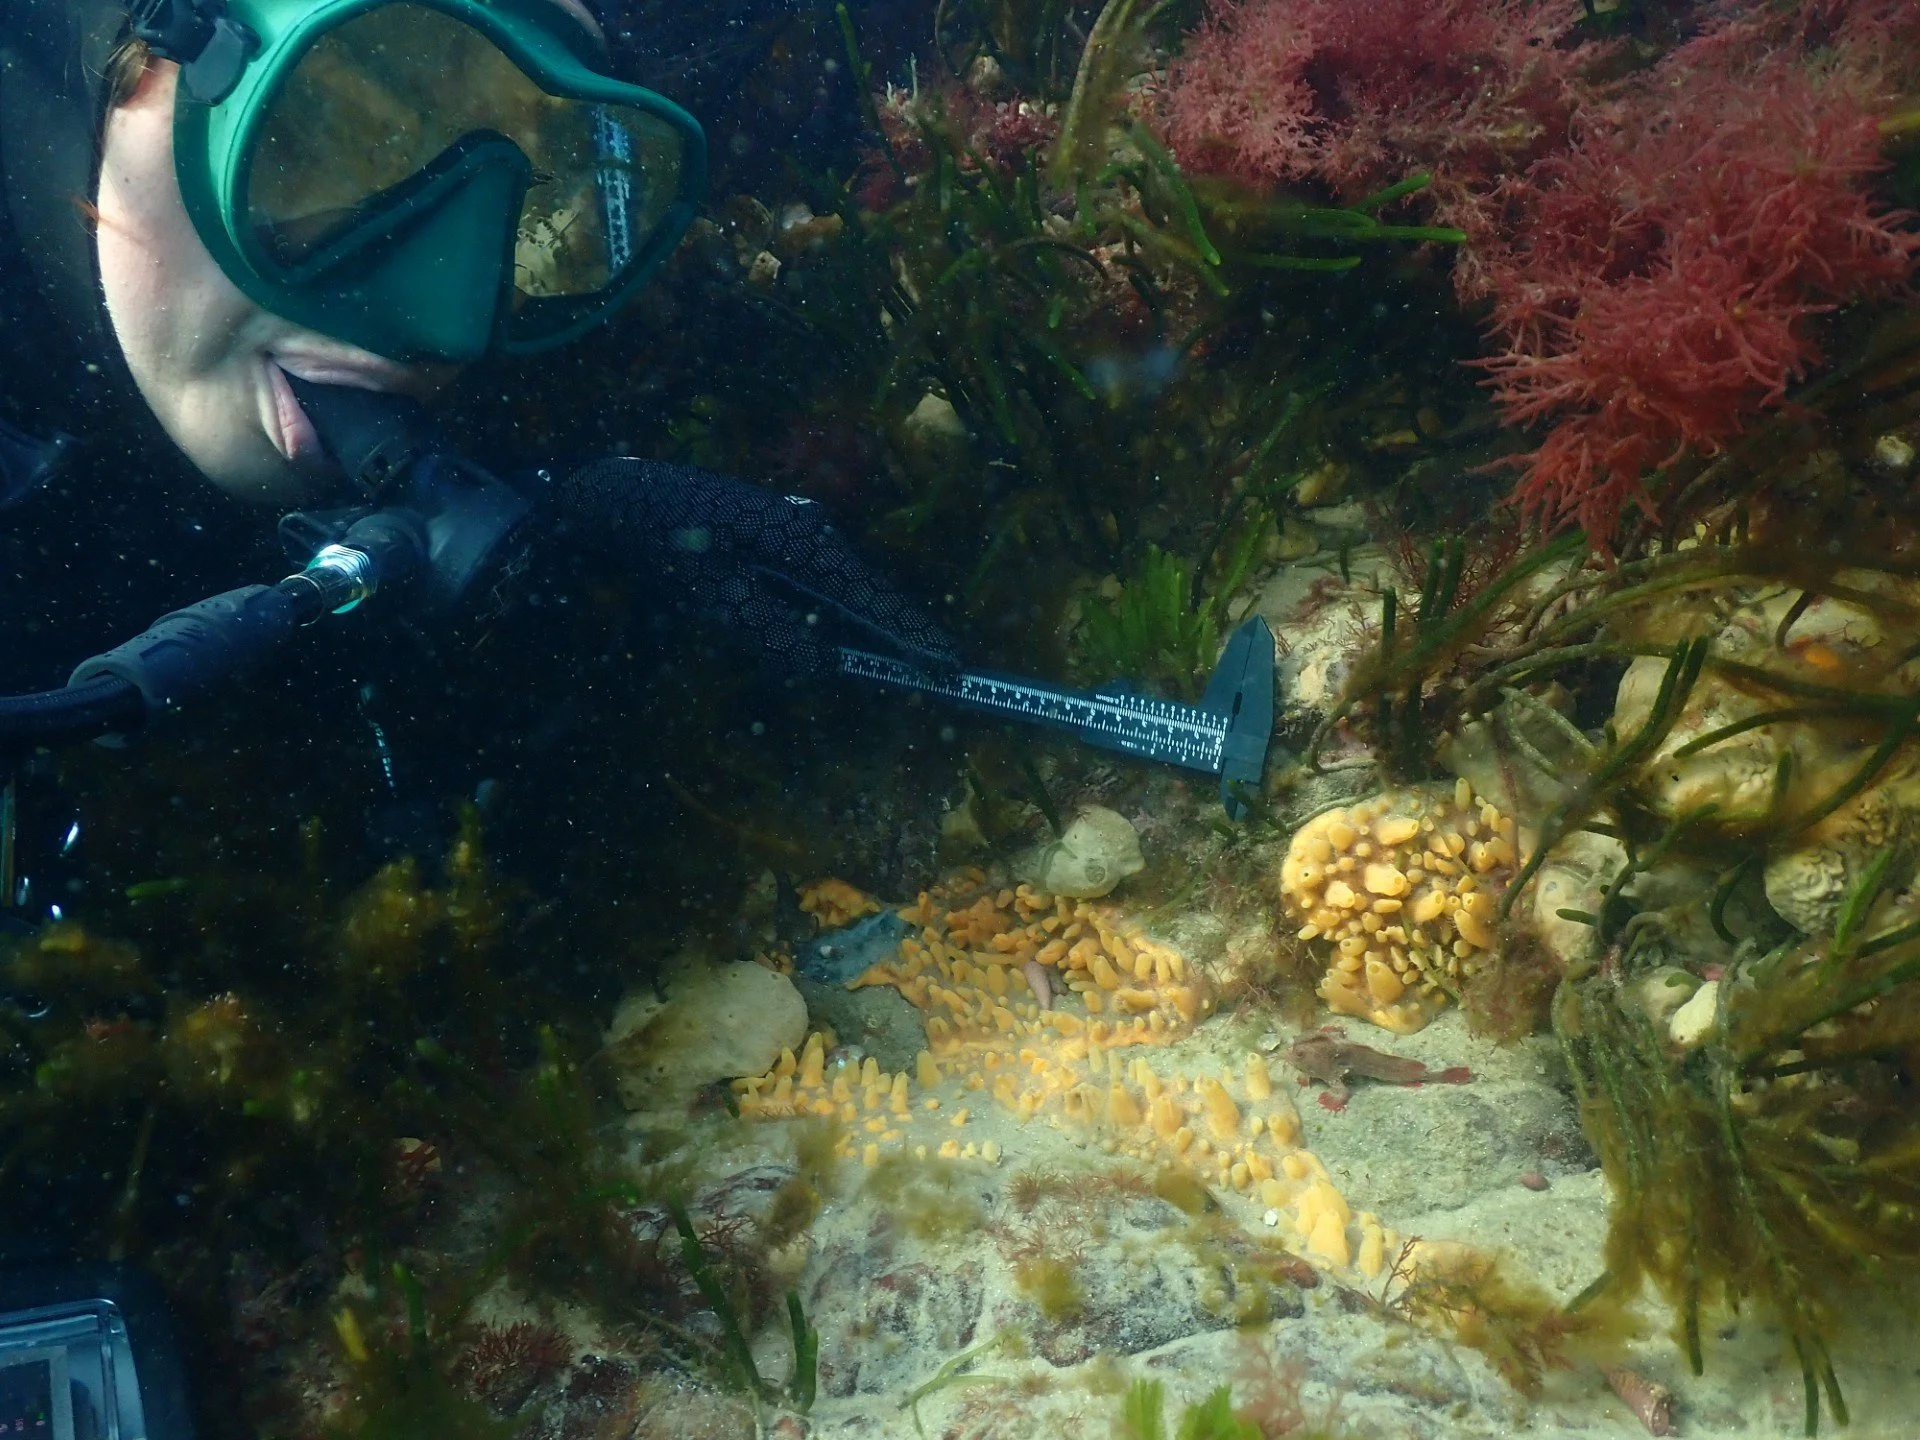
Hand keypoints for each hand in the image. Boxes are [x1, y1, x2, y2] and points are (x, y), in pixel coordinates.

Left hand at [555, 457, 958, 674]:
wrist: (625, 499)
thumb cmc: (666, 542)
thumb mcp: (712, 595)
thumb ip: (768, 632)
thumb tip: (820, 666)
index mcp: (802, 541)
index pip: (871, 595)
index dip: (910, 632)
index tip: (948, 661)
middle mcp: (811, 532)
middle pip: (868, 593)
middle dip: (900, 632)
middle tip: (939, 669)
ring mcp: (798, 534)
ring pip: (844, 592)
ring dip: (864, 628)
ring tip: (898, 660)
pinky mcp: (781, 542)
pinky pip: (821, 586)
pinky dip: (835, 615)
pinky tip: (838, 639)